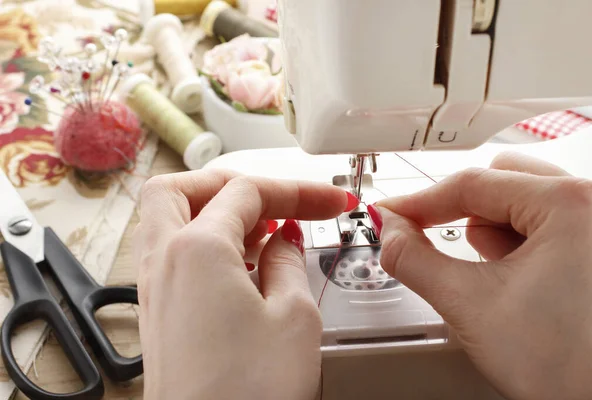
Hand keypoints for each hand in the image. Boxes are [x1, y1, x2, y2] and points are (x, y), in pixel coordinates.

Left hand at [133, 170, 349, 399]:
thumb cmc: (247, 395)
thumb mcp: (294, 317)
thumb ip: (289, 262)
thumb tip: (285, 240)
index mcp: (196, 249)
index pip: (247, 191)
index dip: (296, 190)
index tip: (330, 201)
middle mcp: (164, 263)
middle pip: (183, 190)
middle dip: (232, 185)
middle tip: (274, 200)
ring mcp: (155, 290)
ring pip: (172, 221)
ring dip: (217, 213)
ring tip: (265, 231)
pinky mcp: (160, 315)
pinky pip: (176, 256)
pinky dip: (207, 245)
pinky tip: (244, 266)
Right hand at [374, 153, 591, 399]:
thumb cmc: (567, 365)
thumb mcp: (468, 303)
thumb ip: (412, 258)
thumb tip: (388, 230)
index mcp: (568, 204)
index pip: (471, 183)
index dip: (419, 202)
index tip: (390, 215)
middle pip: (499, 179)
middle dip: (462, 211)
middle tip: (431, 237)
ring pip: (518, 200)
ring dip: (488, 230)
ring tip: (491, 277)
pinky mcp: (591, 248)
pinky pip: (538, 224)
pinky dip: (511, 243)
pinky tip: (511, 281)